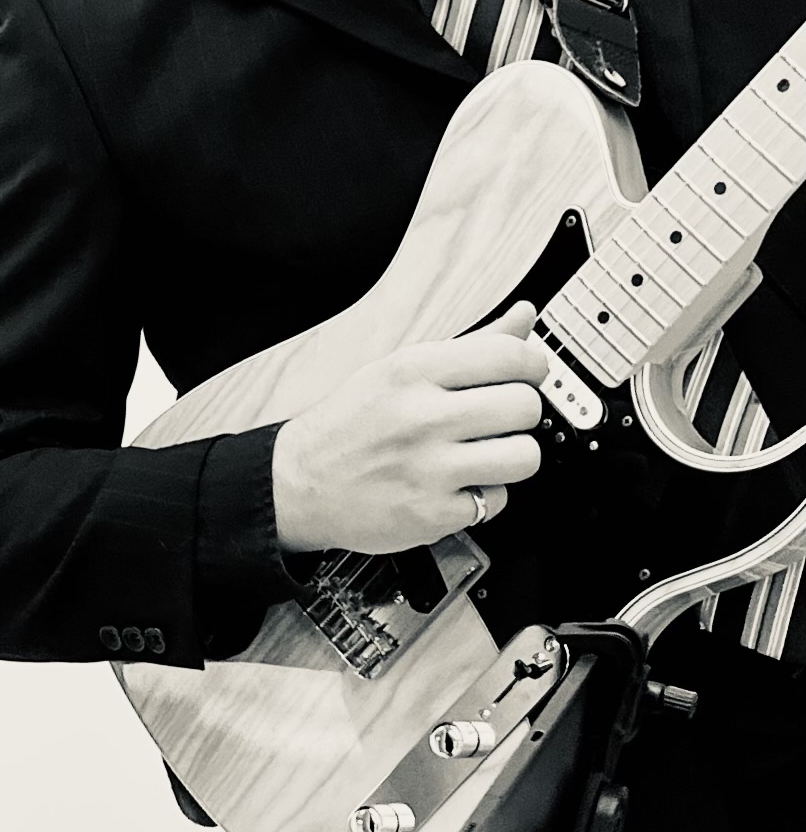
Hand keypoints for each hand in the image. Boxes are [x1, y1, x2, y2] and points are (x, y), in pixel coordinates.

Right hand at [271, 303, 546, 557]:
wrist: (298, 484)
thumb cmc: (349, 425)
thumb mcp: (397, 369)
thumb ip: (468, 345)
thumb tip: (523, 317)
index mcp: (413, 371)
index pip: (510, 356)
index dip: (532, 366)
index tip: (527, 374)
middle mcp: (422, 417)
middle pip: (525, 406)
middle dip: (520, 413)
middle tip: (498, 419)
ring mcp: (428, 469)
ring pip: (524, 456)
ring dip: (512, 456)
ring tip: (485, 453)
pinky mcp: (433, 514)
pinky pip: (497, 500)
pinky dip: (484, 495)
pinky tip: (457, 484)